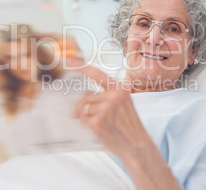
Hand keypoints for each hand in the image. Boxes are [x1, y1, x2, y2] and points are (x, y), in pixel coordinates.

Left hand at [70, 59, 182, 189]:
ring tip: (102, 123)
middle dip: (85, 105)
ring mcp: (105, 108)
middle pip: (87, 95)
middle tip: (93, 117)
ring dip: (87, 115)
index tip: (68, 60)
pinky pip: (82, 118)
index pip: (96, 73)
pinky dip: (86, 123)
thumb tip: (83, 98)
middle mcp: (113, 95)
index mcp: (120, 88)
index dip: (80, 66)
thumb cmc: (129, 125)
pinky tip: (99, 128)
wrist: (137, 145)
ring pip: (84, 106)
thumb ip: (107, 95)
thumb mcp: (124, 103)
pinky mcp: (97, 121)